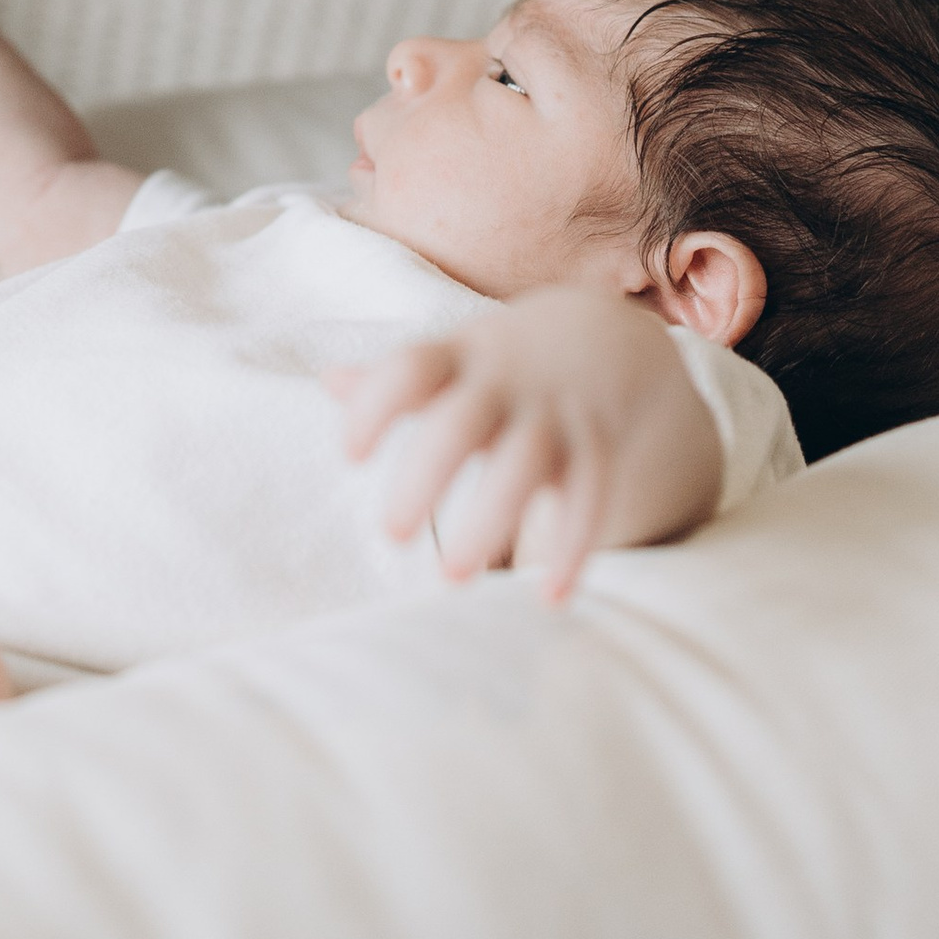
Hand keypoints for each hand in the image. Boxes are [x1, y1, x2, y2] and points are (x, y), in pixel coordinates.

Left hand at [327, 287, 720, 600]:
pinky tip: (550, 599)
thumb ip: (397, 379)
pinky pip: (590, 496)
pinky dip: (573, 548)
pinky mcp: (598, 447)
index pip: (410, 369)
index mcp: (460, 357)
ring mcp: (554, 413)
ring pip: (523, 462)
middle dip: (423, 478)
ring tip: (451, 577)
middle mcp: (506, 383)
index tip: (350, 455)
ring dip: (488, 520)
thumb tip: (330, 381)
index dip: (375, 406)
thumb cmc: (503, 365)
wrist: (608, 339)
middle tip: (390, 536)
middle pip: (459, 424)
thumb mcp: (453, 358)